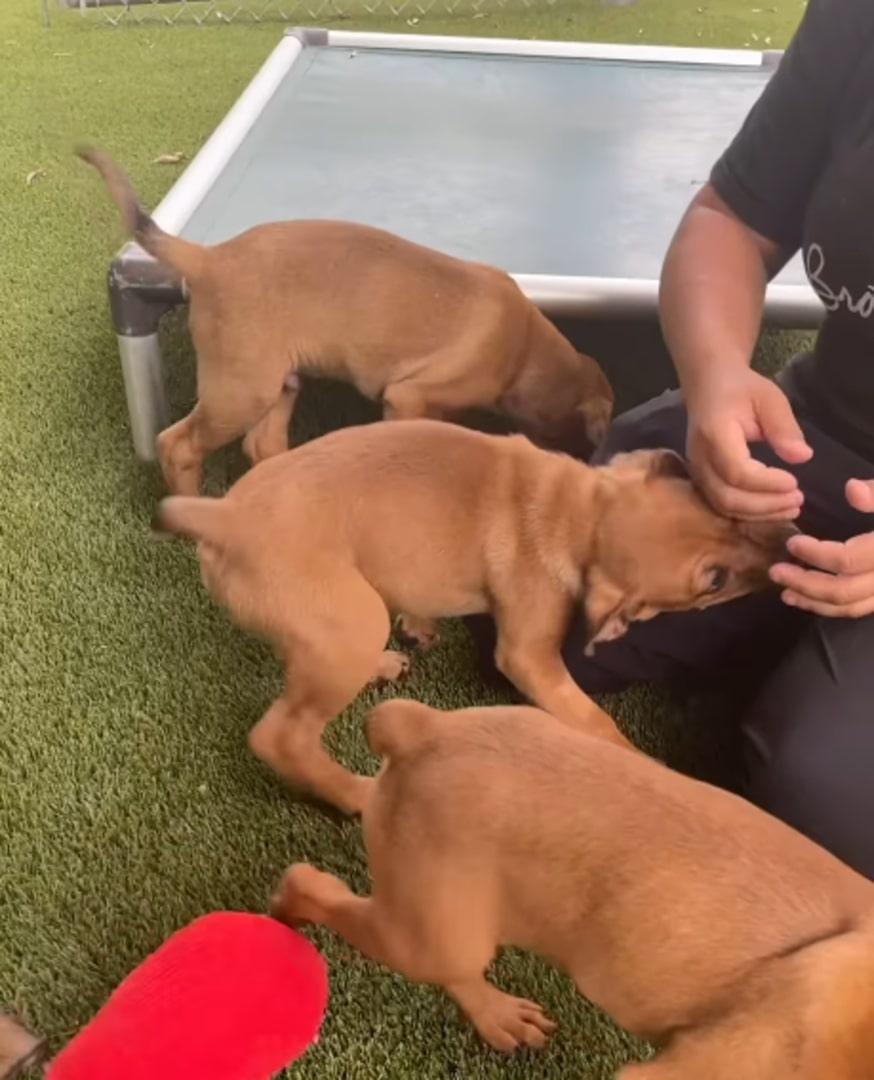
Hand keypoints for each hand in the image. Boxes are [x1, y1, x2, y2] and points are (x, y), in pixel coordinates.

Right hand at [685, 368, 812, 520]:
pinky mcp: (701, 480)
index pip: (737, 471)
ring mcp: (696, 472)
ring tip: (791, 508)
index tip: (795, 482)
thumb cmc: (741, 389)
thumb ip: (784, 427)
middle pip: (728, 497)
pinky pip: (722, 506)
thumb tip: (803, 457)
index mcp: (714, 433)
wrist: (708, 386)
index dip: (767, 483)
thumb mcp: (769, 398)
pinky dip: (750, 513)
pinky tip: (773, 509)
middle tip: (798, 499)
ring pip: (724, 507)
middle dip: (766, 505)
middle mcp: (699, 458)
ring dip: (759, 514)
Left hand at [770, 480, 873, 617]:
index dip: (815, 554)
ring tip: (786, 593)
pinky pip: (863, 608)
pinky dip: (834, 608)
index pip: (847, 560)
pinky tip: (814, 600)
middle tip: (776, 571)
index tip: (792, 542)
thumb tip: (850, 490)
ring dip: (814, 603)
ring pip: (852, 607)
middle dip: (805, 584)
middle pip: (844, 591)